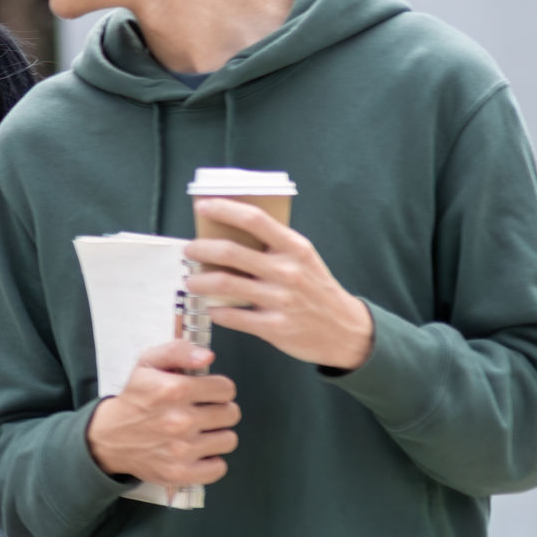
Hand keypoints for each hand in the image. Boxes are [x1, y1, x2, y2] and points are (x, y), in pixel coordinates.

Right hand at [86, 341, 240, 487]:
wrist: (109, 437)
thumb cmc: (134, 399)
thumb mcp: (147, 364)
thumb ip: (178, 351)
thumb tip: (208, 356)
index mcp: (173, 390)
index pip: (226, 389)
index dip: (217, 389)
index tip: (205, 393)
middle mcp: (180, 421)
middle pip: (231, 414)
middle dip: (219, 410)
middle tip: (200, 412)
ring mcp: (181, 450)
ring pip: (228, 440)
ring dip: (215, 435)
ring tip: (197, 432)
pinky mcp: (181, 473)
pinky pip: (219, 468)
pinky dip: (210, 461)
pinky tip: (196, 452)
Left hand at [186, 200, 375, 370]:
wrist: (346, 331)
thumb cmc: (316, 289)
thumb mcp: (302, 259)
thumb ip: (272, 245)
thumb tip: (226, 231)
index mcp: (295, 248)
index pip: (254, 219)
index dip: (224, 209)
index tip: (202, 206)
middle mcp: (288, 271)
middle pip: (230, 252)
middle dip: (200, 249)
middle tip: (189, 250)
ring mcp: (281, 300)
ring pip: (224, 285)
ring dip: (199, 282)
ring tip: (191, 281)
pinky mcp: (275, 327)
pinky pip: (231, 316)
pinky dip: (215, 311)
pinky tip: (212, 308)